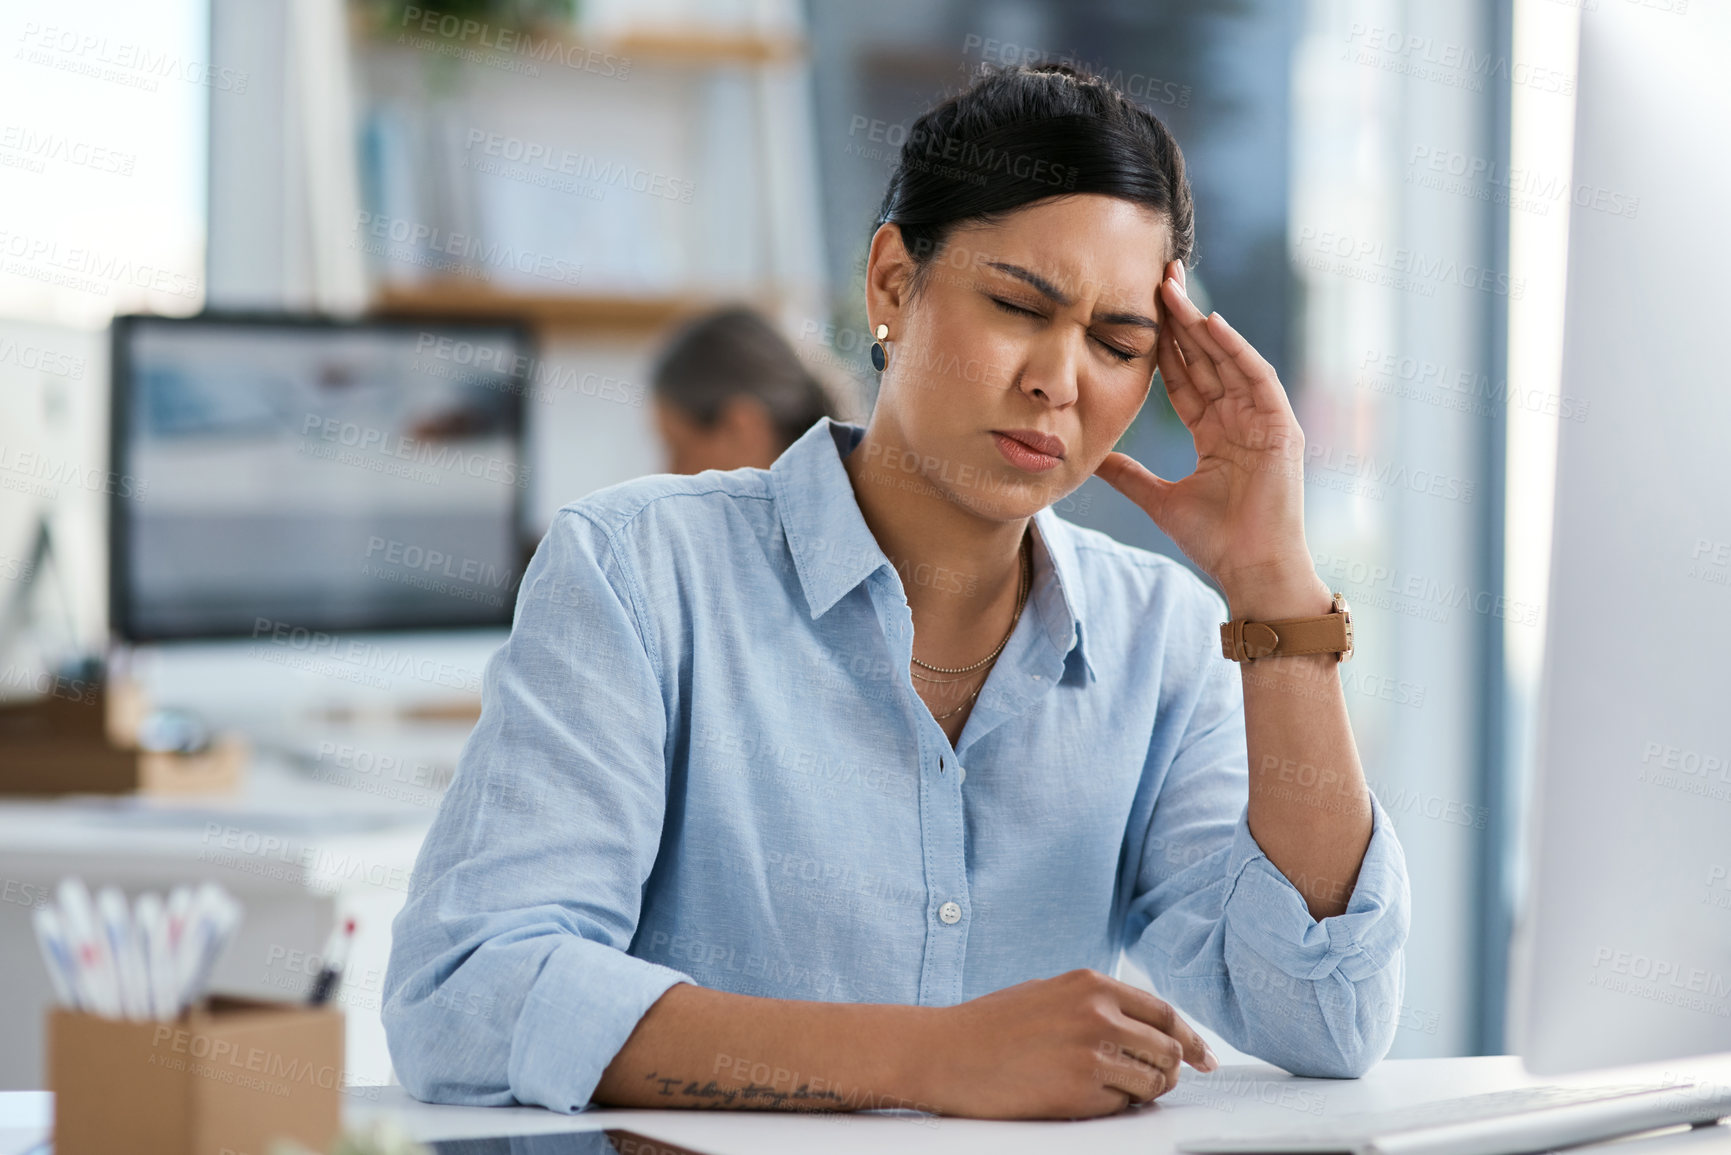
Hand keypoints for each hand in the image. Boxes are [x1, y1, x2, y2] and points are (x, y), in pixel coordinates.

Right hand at [910, 968, 1216, 1118]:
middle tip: (1158, 1082)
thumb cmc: (988, 1026)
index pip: (1165, 1013)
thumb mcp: (1048, 993)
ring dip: (1144, 1092)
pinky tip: (1087, 1100)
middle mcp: (1098, 1012)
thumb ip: (1095, 1002)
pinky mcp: (1080, 1090)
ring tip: (1114, 1092)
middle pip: (1168, 1050)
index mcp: (1092, 983)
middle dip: (1170, 1071)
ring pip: (1153, 1081)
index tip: (1205, 1058)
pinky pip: (1123, 1106)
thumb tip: (1140, 1025)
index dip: (1190, 1039)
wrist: (944, 1052)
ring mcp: (1092, 1052)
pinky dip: (1115, 1108)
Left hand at [1095, 260, 1329, 618]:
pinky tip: (1209, 324)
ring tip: (1173, 288)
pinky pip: (1255, 377)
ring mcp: (1262, 420)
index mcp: (1215, 433)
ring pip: (1227, 359)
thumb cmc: (1215, 541)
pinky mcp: (1281, 426)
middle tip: (1156, 276)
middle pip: (1205, 358)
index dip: (1161, 345)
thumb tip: (1092, 458)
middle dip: (1180, 319)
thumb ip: (1128, 476)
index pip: (1183, 377)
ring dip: (1201, 323)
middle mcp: (1239, 419)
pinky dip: (1234, 350)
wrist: (1251, 571)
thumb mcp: (1159, 500)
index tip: (1136, 311)